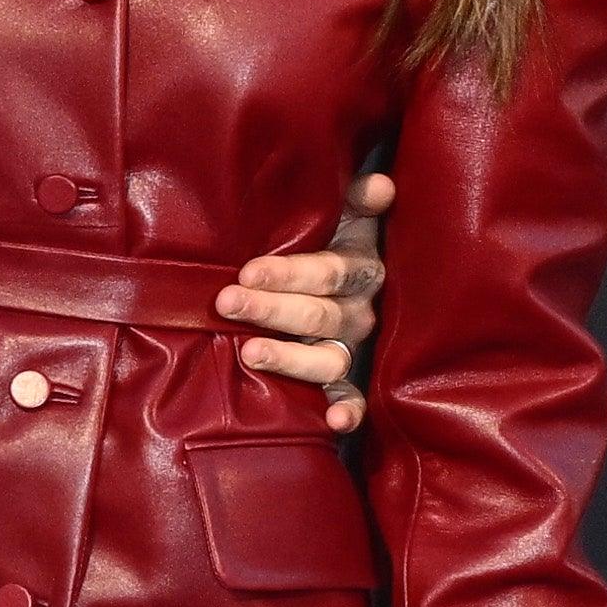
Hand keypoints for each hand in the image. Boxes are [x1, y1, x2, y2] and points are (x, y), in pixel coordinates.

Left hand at [221, 164, 393, 434]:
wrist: (344, 277)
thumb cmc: (327, 241)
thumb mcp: (343, 217)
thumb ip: (357, 202)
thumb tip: (379, 185)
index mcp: (359, 269)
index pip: (328, 271)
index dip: (289, 273)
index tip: (247, 271)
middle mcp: (360, 310)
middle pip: (320, 313)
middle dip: (271, 308)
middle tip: (228, 302)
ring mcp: (353, 347)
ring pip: (329, 357)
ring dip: (291, 357)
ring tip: (250, 353)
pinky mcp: (349, 380)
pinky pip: (355, 398)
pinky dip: (348, 411)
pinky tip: (334, 422)